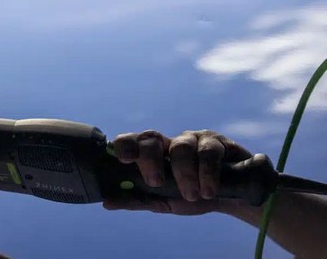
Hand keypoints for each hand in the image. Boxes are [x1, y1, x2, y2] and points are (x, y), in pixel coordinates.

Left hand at [103, 129, 252, 215]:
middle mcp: (170, 143)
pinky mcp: (217, 142)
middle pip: (152, 138)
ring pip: (181, 147)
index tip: (122, 159)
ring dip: (184, 173)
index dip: (125, 145)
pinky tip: (209, 190)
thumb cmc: (192, 197)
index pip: (133, 141)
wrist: (233, 200)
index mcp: (153, 154)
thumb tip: (106, 203)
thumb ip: (137, 201)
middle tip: (155, 182)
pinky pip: (209, 151)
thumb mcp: (163, 202)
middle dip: (150, 159)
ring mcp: (193, 140)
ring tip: (193, 195)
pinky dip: (207, 172)